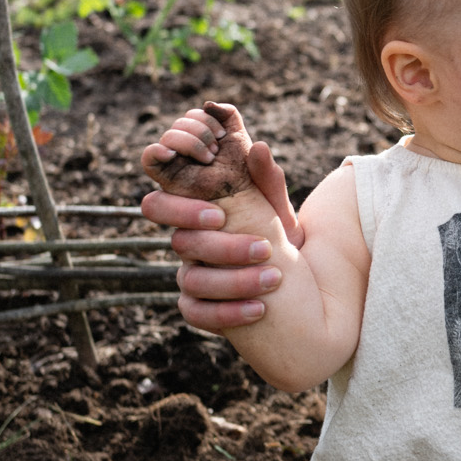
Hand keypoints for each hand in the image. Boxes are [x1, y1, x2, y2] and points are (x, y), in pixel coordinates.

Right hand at [140, 103, 302, 330]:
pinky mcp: (198, 308)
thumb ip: (267, 180)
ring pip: (192, 279)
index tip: (219, 213)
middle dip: (214, 246)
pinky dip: (229, 313)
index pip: (161, 201)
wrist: (299, 281)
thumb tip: (257, 146)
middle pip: (177, 242)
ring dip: (235, 279)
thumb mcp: (278, 207)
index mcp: (195, 212)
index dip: (181, 207)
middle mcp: (187, 243)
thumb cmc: (278, 234)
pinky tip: (260, 309)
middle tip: (259, 245)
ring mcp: (189, 276)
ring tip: (276, 276)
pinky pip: (197, 314)